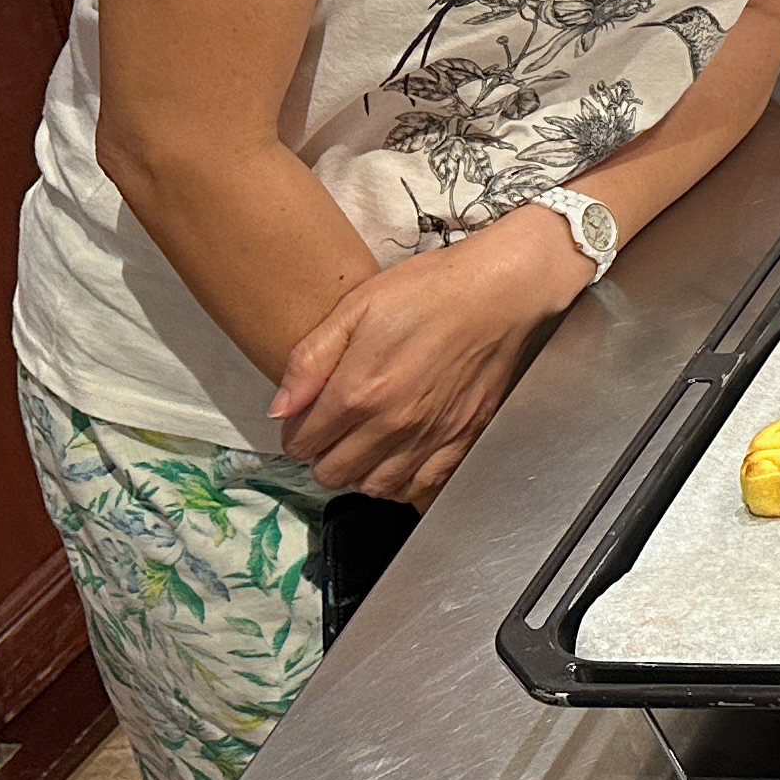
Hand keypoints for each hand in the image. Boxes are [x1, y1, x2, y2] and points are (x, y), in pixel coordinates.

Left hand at [268, 207, 594, 502]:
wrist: (500, 292)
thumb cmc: (430, 291)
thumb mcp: (356, 308)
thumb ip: (310, 360)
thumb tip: (279, 408)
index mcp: (357, 391)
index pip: (302, 443)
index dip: (296, 431)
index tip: (306, 417)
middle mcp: (392, 424)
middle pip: (333, 473)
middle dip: (323, 455)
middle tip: (332, 431)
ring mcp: (430, 437)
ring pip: (374, 488)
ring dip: (361, 472)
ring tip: (364, 446)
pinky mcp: (463, 440)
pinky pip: (422, 488)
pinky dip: (403, 484)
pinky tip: (400, 460)